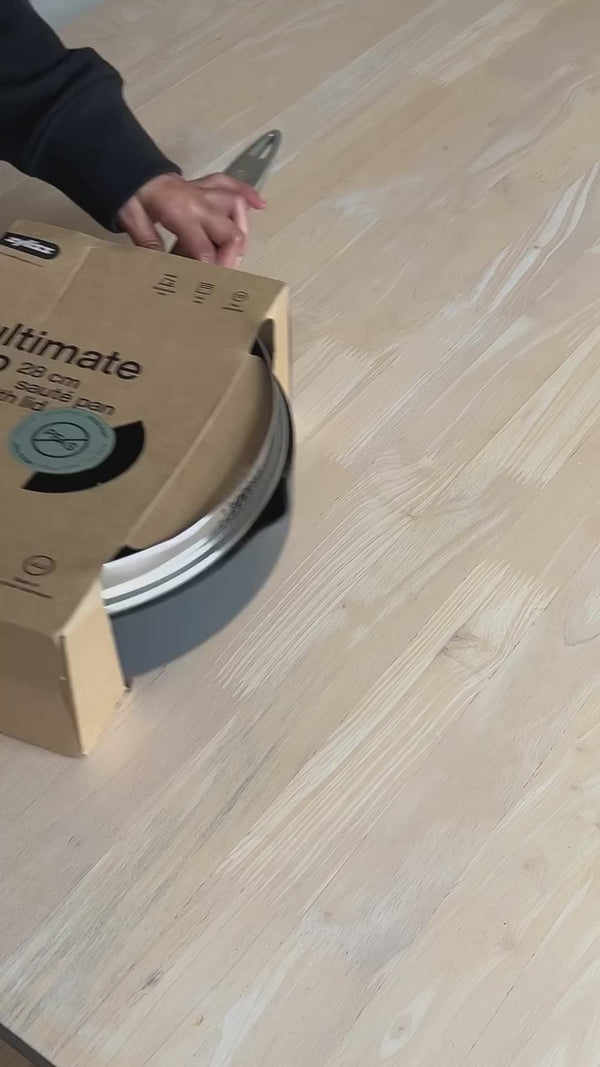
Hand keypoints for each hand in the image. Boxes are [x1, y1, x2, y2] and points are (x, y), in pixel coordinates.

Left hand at [118, 172, 265, 266]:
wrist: (125, 164)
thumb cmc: (127, 193)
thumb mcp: (131, 220)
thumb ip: (148, 244)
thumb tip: (165, 270)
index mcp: (179, 211)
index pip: (204, 247)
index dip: (209, 270)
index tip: (208, 287)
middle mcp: (198, 201)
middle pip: (230, 231)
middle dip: (230, 259)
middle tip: (221, 276)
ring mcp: (203, 191)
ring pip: (236, 207)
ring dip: (241, 232)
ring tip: (237, 253)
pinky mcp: (204, 185)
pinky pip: (229, 184)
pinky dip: (247, 192)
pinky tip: (259, 204)